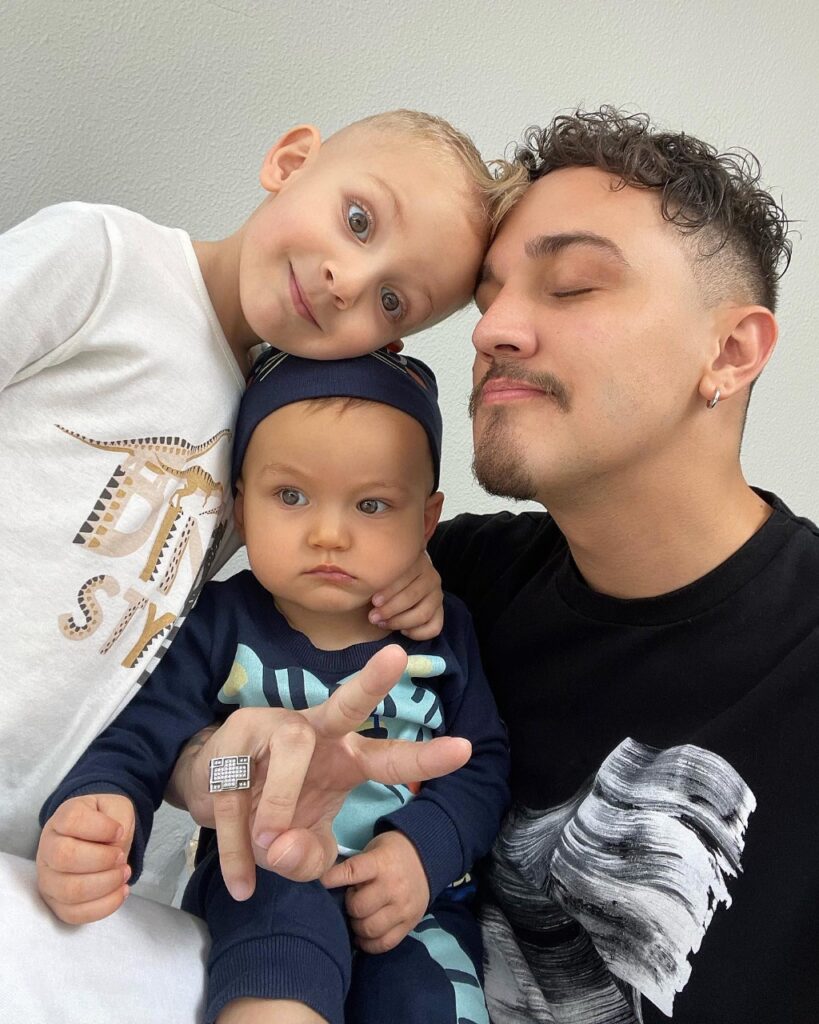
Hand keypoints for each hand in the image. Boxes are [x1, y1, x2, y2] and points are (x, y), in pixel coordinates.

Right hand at [36, 793, 134, 923]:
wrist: (100, 837)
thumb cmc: (105, 822)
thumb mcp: (117, 808)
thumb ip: (118, 820)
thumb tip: (114, 847)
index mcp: (62, 819)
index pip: (72, 821)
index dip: (101, 828)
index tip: (119, 831)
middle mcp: (48, 848)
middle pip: (65, 858)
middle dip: (103, 860)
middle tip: (121, 857)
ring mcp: (48, 878)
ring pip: (69, 891)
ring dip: (105, 884)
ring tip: (124, 874)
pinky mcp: (56, 902)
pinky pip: (74, 914)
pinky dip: (103, 906)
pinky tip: (121, 891)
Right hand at [175, 645, 469, 900]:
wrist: (210, 793)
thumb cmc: (272, 812)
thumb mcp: (300, 849)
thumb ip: (306, 858)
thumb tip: (280, 846)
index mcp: (342, 755)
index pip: (389, 757)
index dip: (426, 757)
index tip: (465, 748)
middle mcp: (312, 731)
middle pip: (345, 703)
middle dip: (372, 682)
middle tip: (397, 657)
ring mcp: (269, 730)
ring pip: (290, 752)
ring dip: (281, 806)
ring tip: (269, 846)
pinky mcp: (229, 744)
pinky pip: (238, 794)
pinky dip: (239, 848)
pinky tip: (243, 881)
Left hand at [322, 830, 429, 952]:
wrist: (427, 858)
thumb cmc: (392, 852)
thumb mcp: (373, 848)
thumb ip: (355, 865)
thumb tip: (325, 882)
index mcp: (382, 863)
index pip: (351, 872)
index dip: (332, 879)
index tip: (319, 883)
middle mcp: (393, 887)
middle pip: (358, 907)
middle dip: (349, 905)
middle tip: (352, 898)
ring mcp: (403, 908)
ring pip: (369, 929)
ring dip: (357, 925)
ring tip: (359, 916)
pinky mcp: (410, 924)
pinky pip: (384, 944)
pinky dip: (368, 943)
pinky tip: (363, 935)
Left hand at [370, 551, 442, 639]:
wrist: (401, 578)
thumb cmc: (384, 576)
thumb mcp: (381, 570)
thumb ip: (374, 573)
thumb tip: (353, 579)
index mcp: (417, 561)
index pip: (407, 576)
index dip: (390, 590)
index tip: (373, 601)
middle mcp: (431, 577)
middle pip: (413, 596)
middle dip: (391, 609)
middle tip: (373, 617)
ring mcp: (437, 595)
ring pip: (423, 613)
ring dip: (400, 622)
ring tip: (383, 623)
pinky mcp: (440, 611)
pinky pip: (434, 627)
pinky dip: (418, 633)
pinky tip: (402, 631)